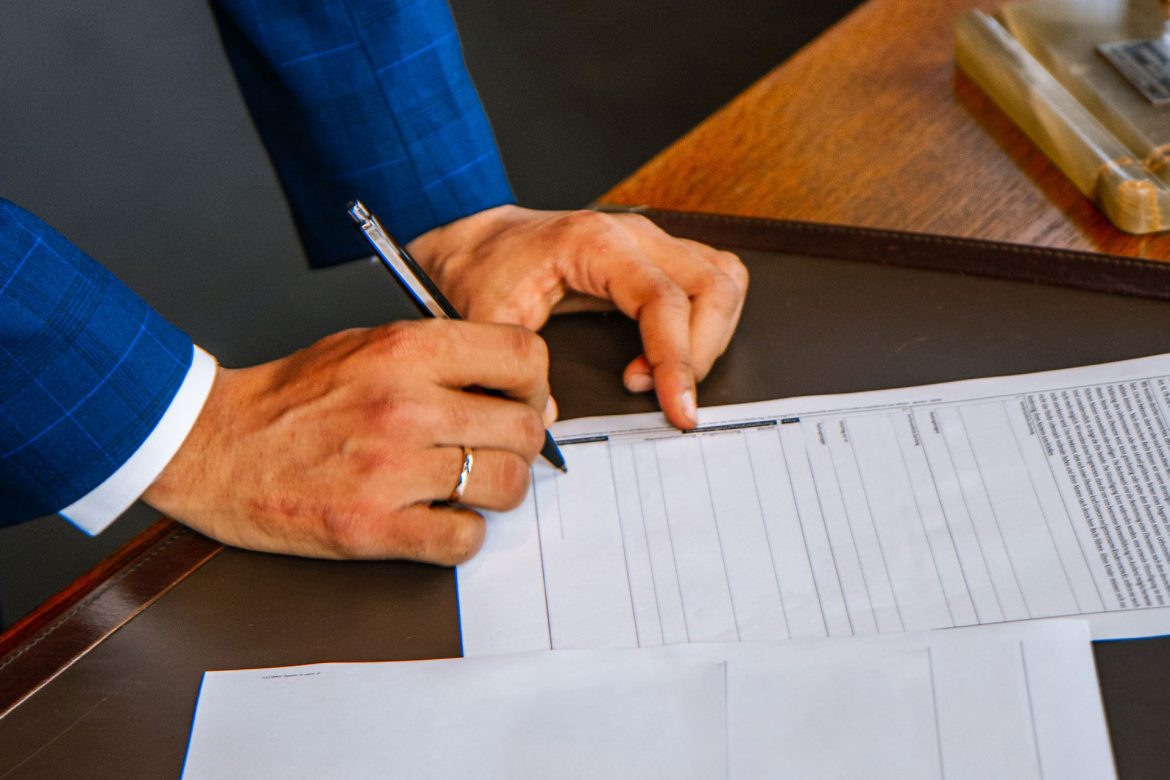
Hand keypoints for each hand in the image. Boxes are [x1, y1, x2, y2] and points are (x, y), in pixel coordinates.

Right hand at [143, 320, 551, 564]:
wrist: (209, 445)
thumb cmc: (290, 397)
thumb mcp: (367, 345)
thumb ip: (443, 360)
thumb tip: (522, 394)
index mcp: (405, 351)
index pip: (522, 356)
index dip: (535, 383)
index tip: (521, 400)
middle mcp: (404, 406)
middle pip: (524, 428)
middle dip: (521, 443)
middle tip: (495, 450)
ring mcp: (389, 470)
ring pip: (506, 486)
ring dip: (498, 491)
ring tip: (467, 486)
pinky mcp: (371, 527)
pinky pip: (463, 540)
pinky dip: (462, 534)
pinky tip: (439, 519)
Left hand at [407, 206, 747, 428]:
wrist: (477, 242)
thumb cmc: (482, 271)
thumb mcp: (486, 319)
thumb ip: (514, 368)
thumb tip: (550, 417)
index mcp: (595, 243)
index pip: (664, 299)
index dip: (678, 359)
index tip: (678, 408)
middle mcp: (634, 234)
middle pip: (712, 285)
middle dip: (700, 353)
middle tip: (666, 398)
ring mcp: (651, 241)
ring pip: (724, 278)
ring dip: (710, 336)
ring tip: (664, 376)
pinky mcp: (656, 254)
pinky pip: (711, 278)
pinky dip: (706, 322)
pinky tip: (665, 355)